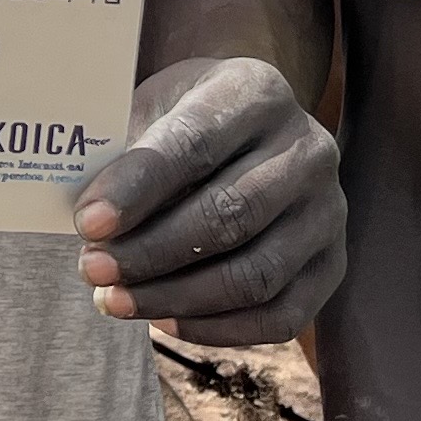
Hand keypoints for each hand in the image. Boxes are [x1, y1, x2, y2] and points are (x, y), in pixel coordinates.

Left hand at [71, 56, 343, 346]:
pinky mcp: (333, 265)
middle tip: (90, 270)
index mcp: (257, 92)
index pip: (195, 144)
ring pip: (255, 274)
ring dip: (175, 298)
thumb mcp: (156, 107)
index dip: (138, 189)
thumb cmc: (186, 119)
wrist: (248, 129)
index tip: (87, 223)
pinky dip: (216, 329)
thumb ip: (126, 153)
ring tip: (115, 300)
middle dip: (150, 252)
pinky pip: (280, 316)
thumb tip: (90, 222)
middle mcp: (307, 149)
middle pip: (230, 215)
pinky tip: (163, 321)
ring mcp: (328, 211)